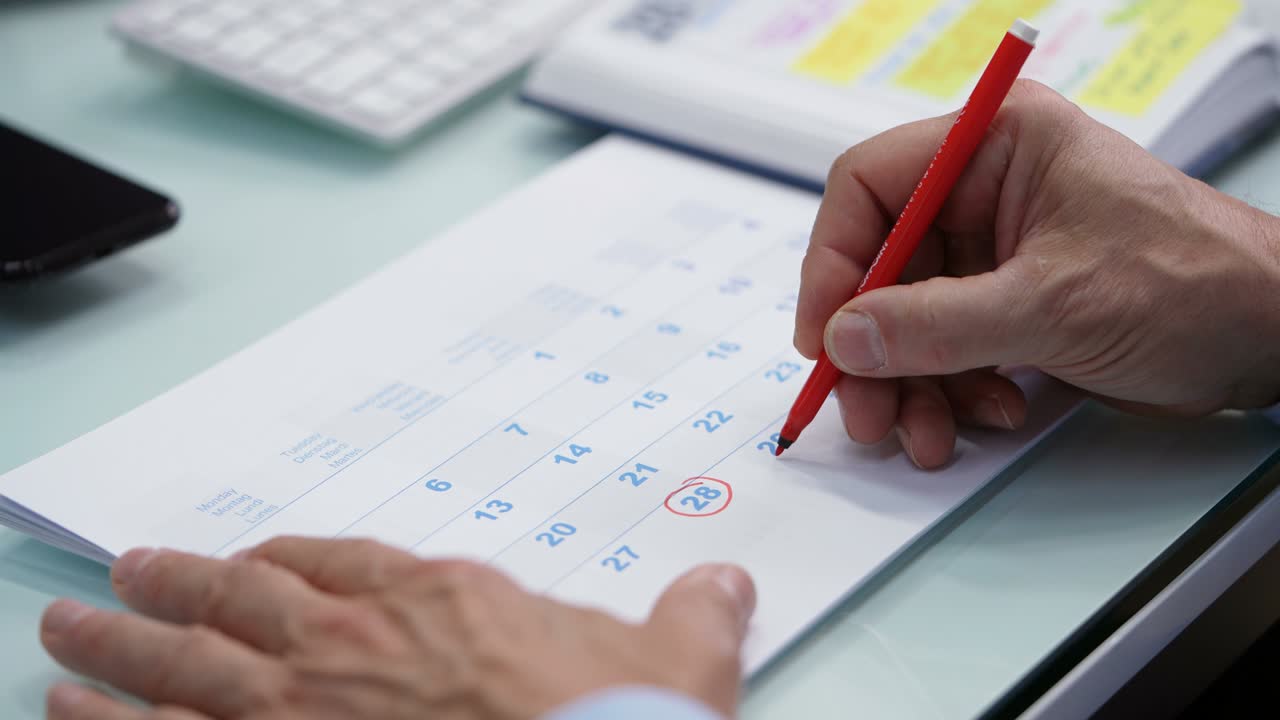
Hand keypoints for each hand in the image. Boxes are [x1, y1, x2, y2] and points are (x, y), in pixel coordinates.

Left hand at [39, 538, 754, 719]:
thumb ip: (693, 618)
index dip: (288, 561)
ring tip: (67, 639)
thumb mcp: (679, 666)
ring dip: (117, 649)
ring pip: (178, 665)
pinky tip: (69, 719)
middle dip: (173, 588)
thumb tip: (727, 586)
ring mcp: (299, 716)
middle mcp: (353, 649)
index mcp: (440, 606)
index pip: (342, 566)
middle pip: (237, 601)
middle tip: (122, 575)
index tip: (254, 561)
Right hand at [795, 79, 1279, 468]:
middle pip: (880, 266)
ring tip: (925, 433)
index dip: (834, 262)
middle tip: (867, 408)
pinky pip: (944, 348)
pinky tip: (988, 416)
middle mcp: (986, 191)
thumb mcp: (1054, 304)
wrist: (1273, 339)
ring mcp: (996, 252)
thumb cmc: (1196, 283)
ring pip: (906, 319)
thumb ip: (938, 323)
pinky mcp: (1009, 305)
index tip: (824, 335)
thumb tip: (845, 337)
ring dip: (908, 384)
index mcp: (996, 145)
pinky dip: (950, 392)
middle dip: (872, 347)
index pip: (870, 186)